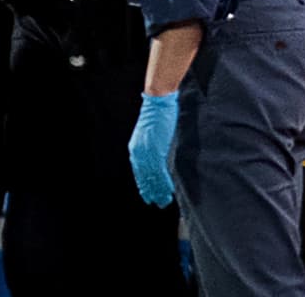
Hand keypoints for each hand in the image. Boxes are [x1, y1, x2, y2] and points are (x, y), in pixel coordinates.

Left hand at [128, 91, 178, 206]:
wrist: (159, 101)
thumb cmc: (158, 115)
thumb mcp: (151, 136)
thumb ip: (152, 150)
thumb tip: (158, 163)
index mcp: (135, 149)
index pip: (139, 172)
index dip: (144, 185)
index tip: (149, 196)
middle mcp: (138, 152)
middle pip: (145, 177)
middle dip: (152, 190)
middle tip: (159, 203)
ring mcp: (147, 151)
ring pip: (152, 176)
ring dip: (159, 190)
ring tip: (164, 201)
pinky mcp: (156, 150)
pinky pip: (160, 171)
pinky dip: (165, 182)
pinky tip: (169, 190)